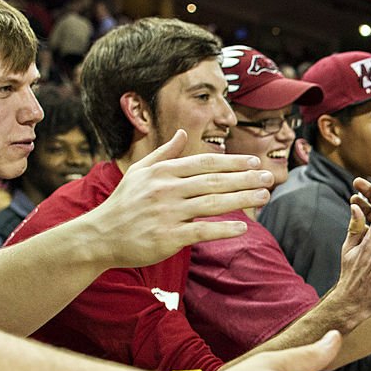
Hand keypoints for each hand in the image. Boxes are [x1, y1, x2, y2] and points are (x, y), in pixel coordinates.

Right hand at [84, 129, 273, 267]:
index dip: (232, 162)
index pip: (204, 163)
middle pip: (213, 181)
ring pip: (212, 203)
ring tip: (264, 196)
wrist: (100, 236)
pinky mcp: (168, 237)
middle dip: (245, 178)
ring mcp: (167, 213)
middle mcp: (166, 189)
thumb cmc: (123, 203)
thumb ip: (164, 153)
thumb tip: (183, 133)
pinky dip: (223, 229)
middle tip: (270, 176)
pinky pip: (202, 231)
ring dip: (242, 199)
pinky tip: (244, 228)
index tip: (254, 163)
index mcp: (163, 172)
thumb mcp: (139, 172)